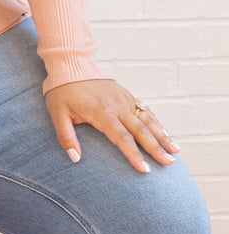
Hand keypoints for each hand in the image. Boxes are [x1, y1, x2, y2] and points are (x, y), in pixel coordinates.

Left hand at [44, 79, 180, 173]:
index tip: (145, 170)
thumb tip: (75, 159)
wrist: (70, 64)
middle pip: (141, 130)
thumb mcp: (57, 113)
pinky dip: (157, 122)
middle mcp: (117, 105)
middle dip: (156, 148)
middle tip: (170, 164)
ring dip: (162, 135)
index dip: (134, 154)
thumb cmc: (62, 91)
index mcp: (101, 112)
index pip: (121, 137)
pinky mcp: (126, 94)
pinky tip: (166, 134)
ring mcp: (124, 99)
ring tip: (175, 151)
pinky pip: (145, 110)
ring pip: (147, 119)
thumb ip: (66, 137)